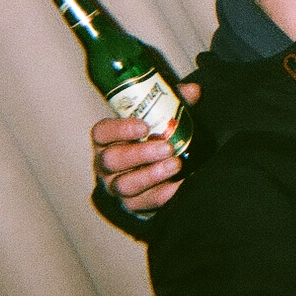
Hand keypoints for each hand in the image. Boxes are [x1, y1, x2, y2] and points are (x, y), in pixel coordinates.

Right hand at [92, 81, 200, 213]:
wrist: (148, 177)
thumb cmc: (148, 141)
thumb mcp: (155, 120)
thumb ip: (172, 104)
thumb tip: (194, 90)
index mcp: (107, 139)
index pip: (102, 132)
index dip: (119, 129)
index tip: (143, 126)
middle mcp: (105, 164)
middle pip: (112, 160)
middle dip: (140, 154)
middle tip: (167, 147)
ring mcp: (115, 186)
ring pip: (124, 185)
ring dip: (151, 175)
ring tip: (175, 165)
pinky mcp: (131, 205)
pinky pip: (143, 203)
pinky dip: (163, 194)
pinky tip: (179, 184)